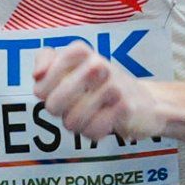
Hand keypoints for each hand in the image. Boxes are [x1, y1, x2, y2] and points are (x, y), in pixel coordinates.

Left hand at [32, 44, 166, 142]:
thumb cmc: (101, 86)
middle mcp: (97, 64)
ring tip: (92, 114)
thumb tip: (37, 75)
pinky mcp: (124, 107)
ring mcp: (112, 86)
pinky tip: (105, 122)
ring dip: (79, 125)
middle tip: (75, 106)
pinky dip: (94, 133)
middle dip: (61, 113)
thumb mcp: (74, 66)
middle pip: (53, 105)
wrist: (147, 103)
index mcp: (80, 51)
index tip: (55, 91)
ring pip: (71, 122)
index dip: (43, 94)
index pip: (41, 82)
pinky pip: (91, 132)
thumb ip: (47, 61)